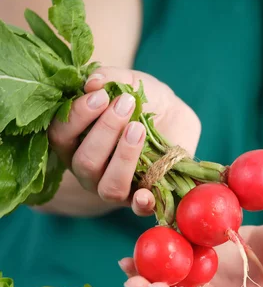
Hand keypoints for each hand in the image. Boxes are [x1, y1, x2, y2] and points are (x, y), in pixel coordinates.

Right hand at [48, 67, 200, 214]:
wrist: (176, 117)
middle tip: (126, 105)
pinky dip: (141, 203)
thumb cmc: (143, 100)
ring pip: (108, 186)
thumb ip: (110, 79)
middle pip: (85, 162)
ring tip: (138, 129)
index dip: (78, 116)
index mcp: (74, 142)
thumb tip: (92, 82)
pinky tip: (146, 194)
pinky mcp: (139, 199)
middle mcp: (88, 170)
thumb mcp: (130, 82)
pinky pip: (136, 208)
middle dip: (105, 131)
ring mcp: (113, 187)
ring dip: (123, 158)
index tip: (102, 96)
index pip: (60, 135)